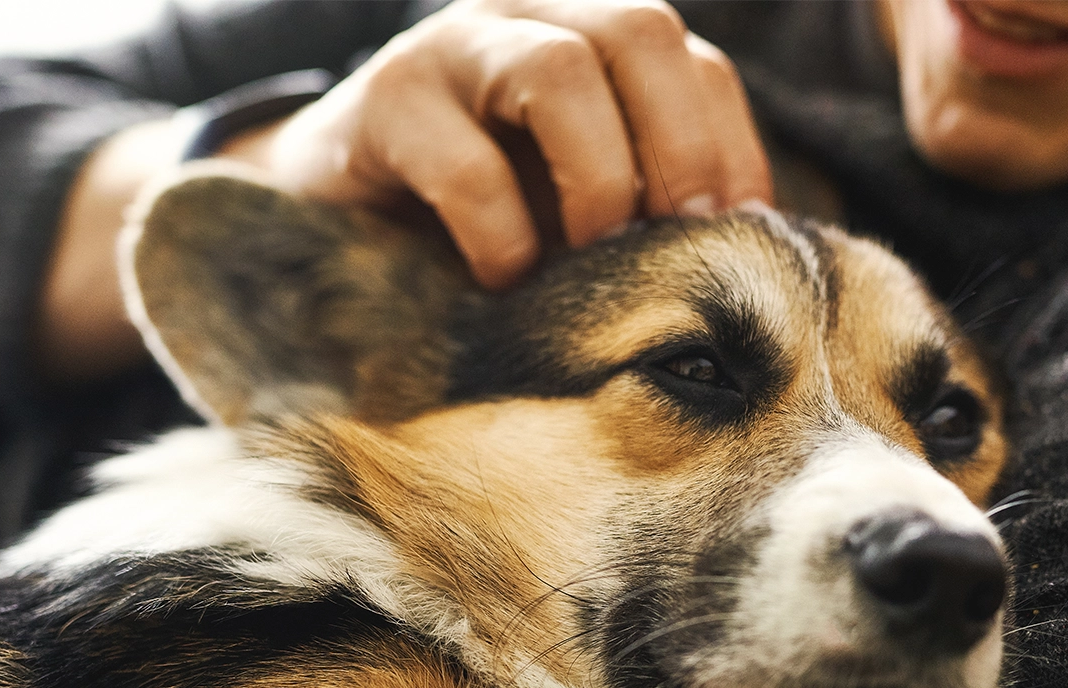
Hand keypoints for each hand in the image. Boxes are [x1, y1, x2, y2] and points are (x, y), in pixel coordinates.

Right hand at [256, 0, 772, 287]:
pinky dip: (505, 237)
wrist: (325, 220)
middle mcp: (527, 20)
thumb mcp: (570, 205)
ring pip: (560, 69)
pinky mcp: (383, 102)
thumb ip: (642, 202)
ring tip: (588, 259)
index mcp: (588, 39)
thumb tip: (743, 255)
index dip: (729, 149)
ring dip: (597, 179)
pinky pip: (467, 164)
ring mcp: (452, 49)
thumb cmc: (471, 223)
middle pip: (642, 30)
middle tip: (676, 242)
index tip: (736, 240)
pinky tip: (506, 282)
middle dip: (679, 148)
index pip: (693, 62)